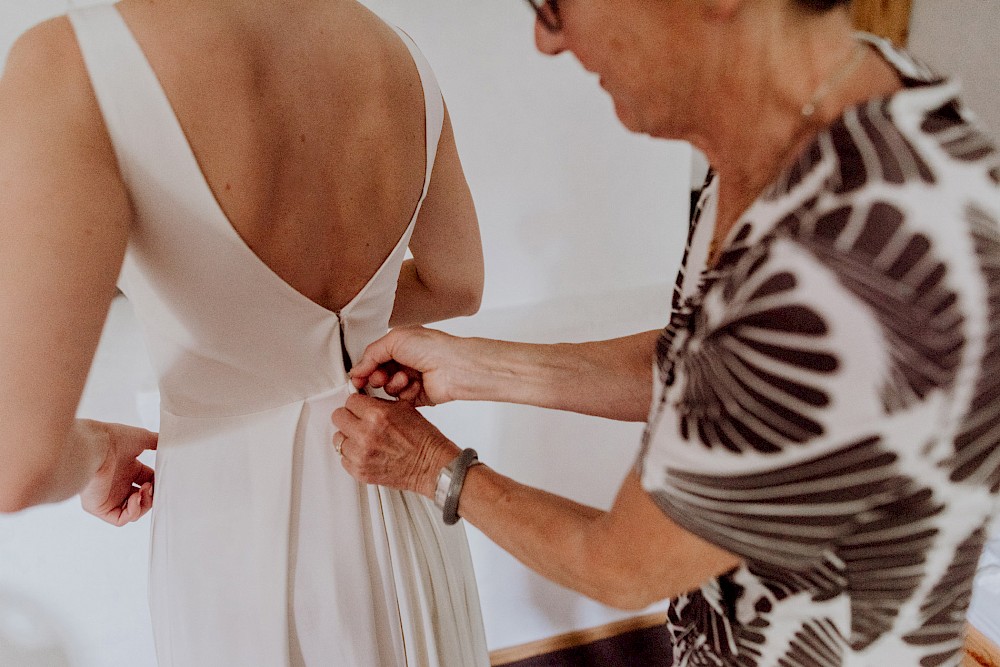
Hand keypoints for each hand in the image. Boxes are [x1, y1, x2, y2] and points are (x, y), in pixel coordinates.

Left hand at [79, 421, 157, 526]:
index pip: (148, 481)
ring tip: (144, 490)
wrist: (94, 445)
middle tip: (153, 486)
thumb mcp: (142, 438)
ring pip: (133, 512)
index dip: (158, 482)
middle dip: (153, 495)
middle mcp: (118, 483)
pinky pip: (120, 520)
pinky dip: (132, 512)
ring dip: (144, 504)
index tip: (165, 478)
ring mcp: (109, 496)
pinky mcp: (100, 507)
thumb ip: (157, 442)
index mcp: (126, 469)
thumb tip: (172, 443)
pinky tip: (135, 497)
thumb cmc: (113, 438)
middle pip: (142, 499)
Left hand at [332, 394, 459, 496]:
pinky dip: (352, 455)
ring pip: (338, 438)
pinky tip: (366, 452)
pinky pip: (343, 458)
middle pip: (338, 417)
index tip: (361, 408)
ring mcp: (361, 454)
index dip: (357, 404)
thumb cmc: (422, 439)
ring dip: (349, 437)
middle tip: (359, 421)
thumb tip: (362, 401)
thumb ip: (378, 403)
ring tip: (364, 439)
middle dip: (349, 417)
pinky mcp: (360, 471)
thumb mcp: (403, 408)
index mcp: (377, 414)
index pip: (350, 401)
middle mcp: (366, 434)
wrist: (431, 465)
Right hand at [349, 326, 463, 405]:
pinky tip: (416, 385)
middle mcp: (405, 362)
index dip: (364, 369)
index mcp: (399, 346)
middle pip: (378, 376)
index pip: (373, 359)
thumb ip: (371, 354)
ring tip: (405, 378)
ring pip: (388, 389)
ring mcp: (411, 379)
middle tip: (380, 377)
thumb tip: (356, 369)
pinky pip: (401, 400)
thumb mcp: (394, 340)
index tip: (356, 378)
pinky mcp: (417, 396)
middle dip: (377, 378)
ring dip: (393, 384)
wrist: (453, 367)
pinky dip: (406, 393)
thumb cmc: (431, 347)